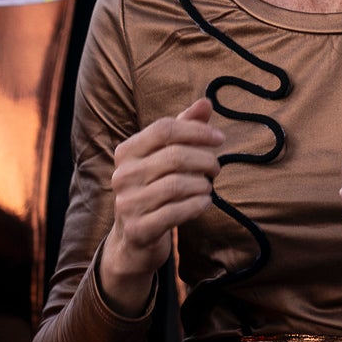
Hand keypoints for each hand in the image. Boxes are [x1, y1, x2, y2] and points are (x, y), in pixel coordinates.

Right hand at [98, 97, 223, 313]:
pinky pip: (176, 212)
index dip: (197, 130)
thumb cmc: (155, 189)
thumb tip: (206, 102)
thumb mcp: (165, 157)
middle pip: (175, 156)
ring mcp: (128, 203)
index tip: (219, 138)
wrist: (134, 239)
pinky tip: (204, 202)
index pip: (164, 128)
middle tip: (216, 168)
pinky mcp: (138, 229)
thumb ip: (184, 128)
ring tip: (207, 186)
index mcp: (127, 151)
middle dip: (205, 159)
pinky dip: (197, 205)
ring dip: (202, 184)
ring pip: (178, 184)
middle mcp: (122, 175)